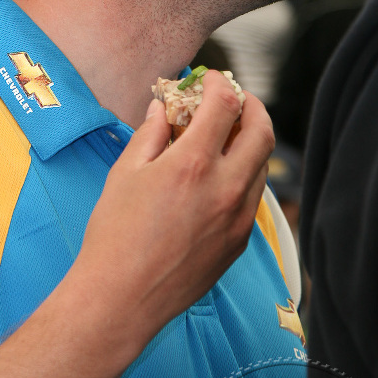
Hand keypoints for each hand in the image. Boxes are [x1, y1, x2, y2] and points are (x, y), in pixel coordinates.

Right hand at [72, 72, 273, 353]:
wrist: (122, 298)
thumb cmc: (114, 235)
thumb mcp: (126, 173)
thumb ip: (151, 134)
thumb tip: (164, 109)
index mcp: (194, 164)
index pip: (225, 105)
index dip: (221, 84)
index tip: (211, 80)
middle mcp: (226, 188)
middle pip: (263, 131)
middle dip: (254, 107)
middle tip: (237, 100)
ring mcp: (237, 219)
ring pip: (262, 166)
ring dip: (250, 143)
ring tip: (226, 138)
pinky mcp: (238, 243)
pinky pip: (252, 199)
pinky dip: (244, 177)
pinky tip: (219, 178)